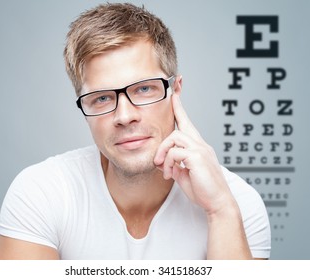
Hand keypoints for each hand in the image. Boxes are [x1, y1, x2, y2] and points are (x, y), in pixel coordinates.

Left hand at [154, 94, 233, 214]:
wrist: (217, 202)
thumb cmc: (203, 189)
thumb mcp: (183, 174)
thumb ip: (174, 164)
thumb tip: (162, 160)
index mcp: (198, 147)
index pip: (187, 122)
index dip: (179, 107)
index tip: (175, 92)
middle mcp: (201, 144)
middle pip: (179, 127)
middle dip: (164, 140)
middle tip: (157, 159)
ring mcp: (200, 149)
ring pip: (174, 137)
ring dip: (164, 154)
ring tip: (163, 169)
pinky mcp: (197, 156)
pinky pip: (175, 152)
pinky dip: (168, 163)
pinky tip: (170, 175)